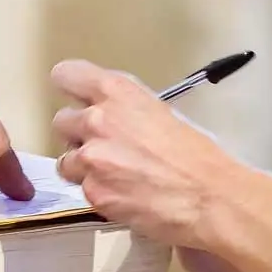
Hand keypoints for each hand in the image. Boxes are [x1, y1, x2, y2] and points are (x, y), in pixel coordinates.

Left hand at [52, 59, 238, 248]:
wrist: (209, 197)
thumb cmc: (197, 155)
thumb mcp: (162, 112)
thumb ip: (127, 109)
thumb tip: (113, 116)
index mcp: (118, 92)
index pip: (66, 75)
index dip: (71, 89)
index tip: (77, 98)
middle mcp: (98, 120)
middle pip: (61, 120)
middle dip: (77, 134)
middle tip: (103, 145)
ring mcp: (92, 158)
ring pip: (65, 160)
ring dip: (83, 167)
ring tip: (116, 174)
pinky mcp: (93, 192)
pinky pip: (82, 190)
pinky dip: (100, 192)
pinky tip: (125, 194)